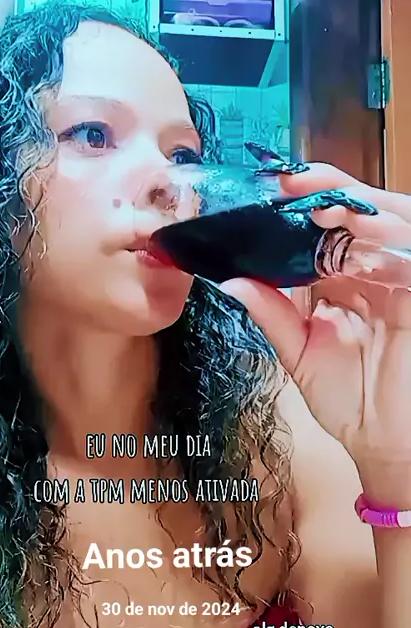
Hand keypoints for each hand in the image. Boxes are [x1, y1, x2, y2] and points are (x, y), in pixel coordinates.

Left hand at [221, 164, 410, 504]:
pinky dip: (385, 234)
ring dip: (353, 205)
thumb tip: (233, 282)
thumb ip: (273, 315)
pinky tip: (356, 224)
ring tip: (316, 197)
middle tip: (288, 183)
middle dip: (324, 193)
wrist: (384, 444)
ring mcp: (401, 280)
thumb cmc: (349, 401)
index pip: (323, 233)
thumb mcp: (301, 354)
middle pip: (356, 216)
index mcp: (344, 283)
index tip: (263, 196)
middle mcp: (374, 273)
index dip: (297, 211)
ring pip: (387, 222)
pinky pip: (408, 252)